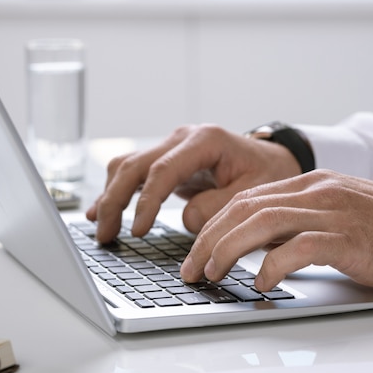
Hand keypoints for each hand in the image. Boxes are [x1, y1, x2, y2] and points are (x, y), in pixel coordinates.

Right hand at [86, 124, 300, 242]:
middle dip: (115, 201)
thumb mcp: (253, 193)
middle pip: (135, 165)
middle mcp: (182, 138)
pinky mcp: (166, 160)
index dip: (146, 201)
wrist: (272, 160)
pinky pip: (133, 173)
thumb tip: (184, 220)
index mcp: (205, 140)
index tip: (138, 231)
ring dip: (110, 197)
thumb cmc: (267, 175)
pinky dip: (115, 192)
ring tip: (101, 229)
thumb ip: (217, 207)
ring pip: (127, 166)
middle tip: (106, 234)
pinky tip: (100, 211)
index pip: (163, 169)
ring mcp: (171, 147)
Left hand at [181, 169, 372, 291]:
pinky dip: (273, 267)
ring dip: (228, 250)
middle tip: (192, 268)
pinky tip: (262, 284)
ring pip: (262, 223)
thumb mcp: (333, 215)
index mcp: (309, 183)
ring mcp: (333, 212)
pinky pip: (299, 248)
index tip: (196, 250)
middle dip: (209, 239)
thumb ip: (294, 222)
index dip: (214, 225)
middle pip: (244, 208)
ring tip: (212, 274)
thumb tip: (253, 245)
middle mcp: (316, 191)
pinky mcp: (350, 239)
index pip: (245, 199)